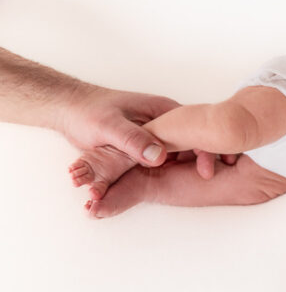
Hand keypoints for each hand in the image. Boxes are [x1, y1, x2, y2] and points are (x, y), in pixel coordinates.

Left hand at [60, 86, 235, 174]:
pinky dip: (175, 170)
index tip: (207, 171)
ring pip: (183, 152)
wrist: (69, 109)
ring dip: (191, 167)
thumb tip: (159, 156)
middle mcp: (166, 121)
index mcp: (163, 110)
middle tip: (210, 178)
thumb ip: (133, 140)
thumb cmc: (87, 112)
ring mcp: (160, 133)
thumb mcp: (108, 127)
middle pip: (194, 142)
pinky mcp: (150, 145)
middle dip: (203, 161)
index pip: (195, 130)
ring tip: (206, 181)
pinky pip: (169, 158)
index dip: (204, 150)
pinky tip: (182, 182)